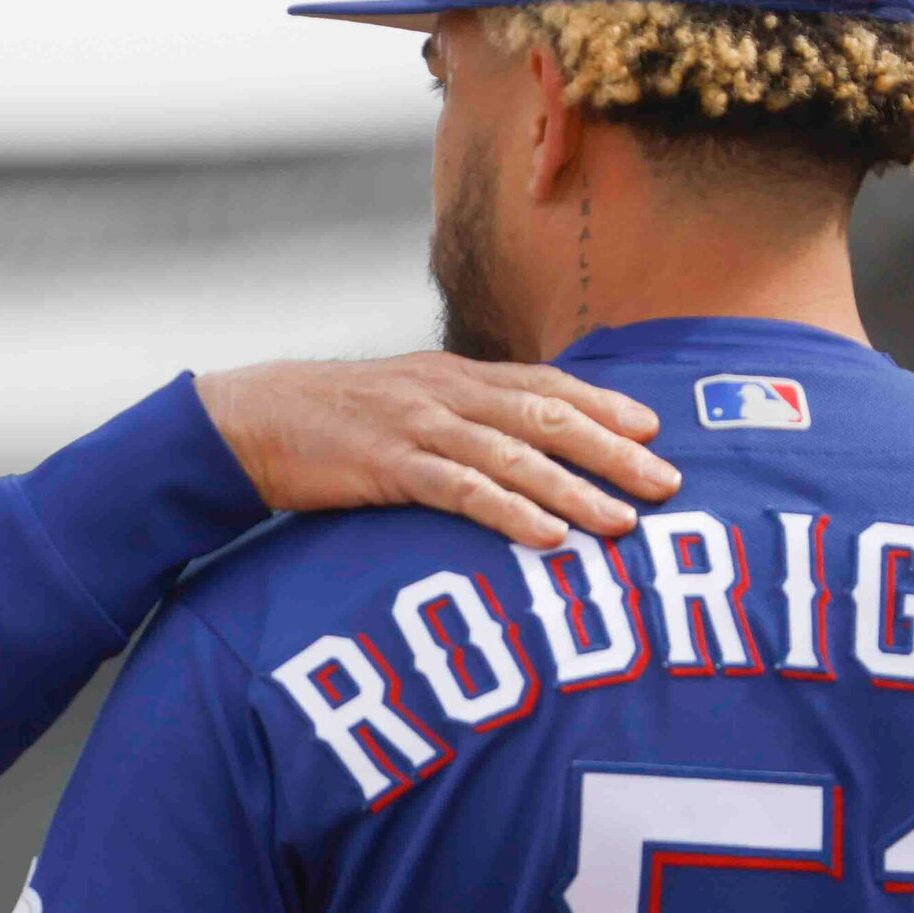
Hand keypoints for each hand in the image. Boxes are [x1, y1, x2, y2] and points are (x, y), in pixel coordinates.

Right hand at [195, 353, 677, 549]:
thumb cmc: (324, 424)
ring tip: (622, 522)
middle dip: (612, 449)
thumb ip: (454, 418)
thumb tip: (508, 447)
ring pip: (515, 454)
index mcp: (452, 375)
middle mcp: (445, 392)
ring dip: (575, 489)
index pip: (544, 383)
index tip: (653, 427)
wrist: (246, 421)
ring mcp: (417, 425)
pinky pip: (461, 489)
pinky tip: (548, 536)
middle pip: (546, 416)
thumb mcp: (399, 405)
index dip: (602, 404)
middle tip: (667, 482)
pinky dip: (510, 512)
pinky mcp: (388, 464)